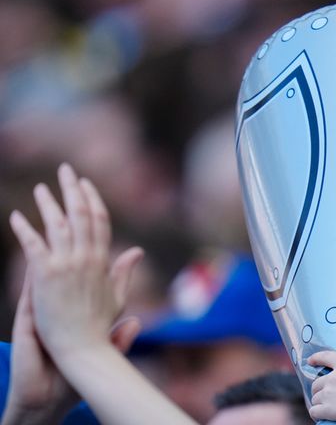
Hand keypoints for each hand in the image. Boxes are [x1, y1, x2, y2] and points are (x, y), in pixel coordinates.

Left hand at [8, 163, 142, 360]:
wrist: (82, 347)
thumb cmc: (98, 325)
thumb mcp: (117, 295)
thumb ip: (124, 270)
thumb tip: (137, 250)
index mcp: (102, 260)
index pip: (100, 220)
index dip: (92, 199)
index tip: (85, 183)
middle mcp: (86, 258)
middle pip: (81, 214)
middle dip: (72, 189)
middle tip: (65, 170)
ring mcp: (66, 265)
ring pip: (58, 224)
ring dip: (48, 203)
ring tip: (40, 188)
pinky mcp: (45, 275)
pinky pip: (33, 245)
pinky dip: (24, 229)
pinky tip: (15, 216)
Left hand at [308, 346, 335, 423]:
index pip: (326, 357)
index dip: (316, 358)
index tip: (309, 361)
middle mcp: (333, 377)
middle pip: (317, 382)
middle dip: (319, 389)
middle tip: (325, 395)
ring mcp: (328, 393)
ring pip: (315, 397)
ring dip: (318, 402)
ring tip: (324, 407)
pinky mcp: (327, 409)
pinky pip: (314, 411)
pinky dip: (316, 414)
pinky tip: (319, 416)